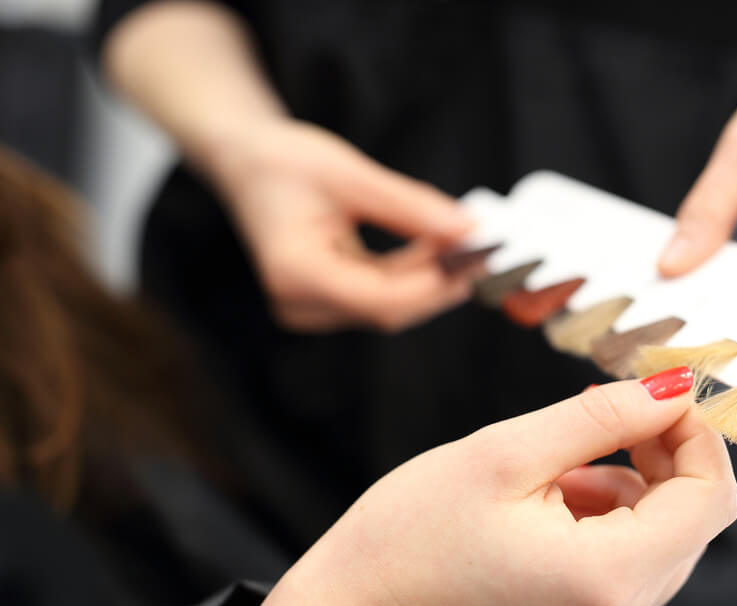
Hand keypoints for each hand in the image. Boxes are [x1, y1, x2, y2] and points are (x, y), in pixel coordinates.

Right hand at [211, 119, 477, 331]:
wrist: (246, 163)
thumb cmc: (284, 161)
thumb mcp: (350, 174)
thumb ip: (411, 207)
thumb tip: (469, 229)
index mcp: (294, 273)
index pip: (379, 299)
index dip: (434, 285)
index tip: (478, 258)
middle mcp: (299, 303)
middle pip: (389, 309)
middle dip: (441, 283)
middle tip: (486, 250)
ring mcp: (312, 308)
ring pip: (390, 306)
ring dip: (432, 278)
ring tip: (467, 243)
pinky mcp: (327, 300)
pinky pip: (381, 295)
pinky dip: (414, 274)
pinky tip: (440, 248)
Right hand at [220, 373, 736, 605]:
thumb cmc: (402, 543)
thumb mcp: (504, 453)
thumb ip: (601, 417)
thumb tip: (673, 391)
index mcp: (603, 579)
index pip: (712, 501)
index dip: (696, 436)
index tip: (661, 397)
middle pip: (688, 527)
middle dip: (660, 461)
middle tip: (608, 420)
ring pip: (654, 549)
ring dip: (625, 495)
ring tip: (557, 472)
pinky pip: (619, 577)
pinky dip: (601, 531)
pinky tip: (548, 507)